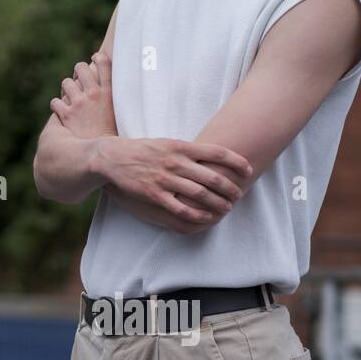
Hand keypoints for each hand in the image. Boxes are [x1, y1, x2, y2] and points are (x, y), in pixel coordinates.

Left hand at [49, 51, 116, 139]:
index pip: (104, 62)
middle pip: (81, 67)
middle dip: (78, 72)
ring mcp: (79, 103)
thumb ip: (114, 97)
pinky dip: (57, 106)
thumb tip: (109, 87)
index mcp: (110, 92)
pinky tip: (62, 112)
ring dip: (67, 90)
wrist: (103, 153)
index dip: (97, 58)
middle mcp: (94, 94)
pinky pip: (55, 101)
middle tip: (79, 80)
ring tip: (71, 99)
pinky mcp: (67, 114)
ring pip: (66, 83)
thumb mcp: (120, 112)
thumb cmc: (114, 134)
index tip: (94, 59)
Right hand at [95, 136, 252, 233]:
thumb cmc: (143, 149)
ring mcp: (165, 179)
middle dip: (231, 188)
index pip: (217, 152)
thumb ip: (189, 150)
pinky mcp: (154, 194)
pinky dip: (197, 214)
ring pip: (200, 194)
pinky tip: (207, 217)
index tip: (248, 170)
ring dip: (218, 203)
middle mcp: (175, 162)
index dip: (236, 162)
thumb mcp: (167, 142)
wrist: (113, 157)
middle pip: (212, 177)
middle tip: (239, 195)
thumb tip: (215, 155)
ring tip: (228, 208)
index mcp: (180, 146)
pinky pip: (181, 208)